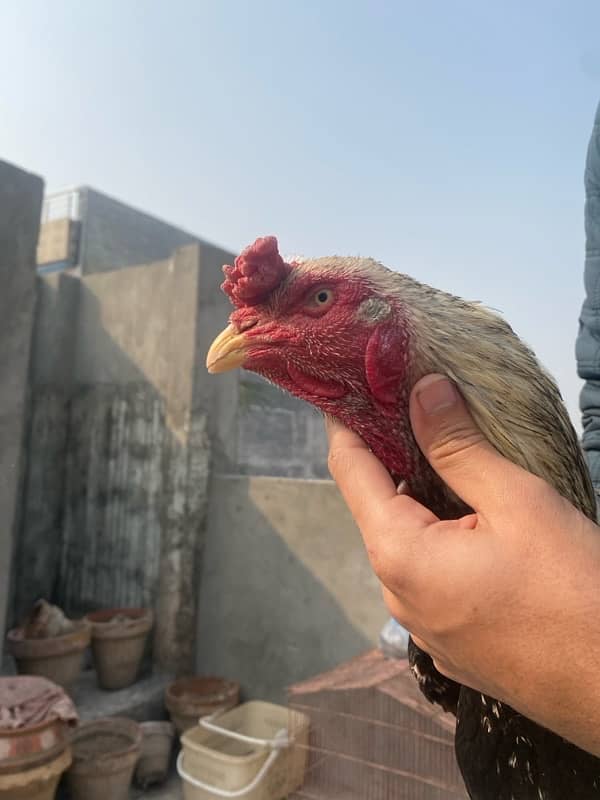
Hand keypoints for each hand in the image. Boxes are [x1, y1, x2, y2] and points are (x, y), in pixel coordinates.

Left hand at [326, 374, 599, 754]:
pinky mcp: (451, 642)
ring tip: (455, 460)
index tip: (351, 384)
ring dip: (423, 500)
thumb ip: (460, 447)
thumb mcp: (518, 503)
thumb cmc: (574, 595)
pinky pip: (431, 577)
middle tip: (419, 408)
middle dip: (394, 457)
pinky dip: (442, 540)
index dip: (347, 422)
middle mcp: (398, 594)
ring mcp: (423, 626)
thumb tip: (422, 392)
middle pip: (378, 506)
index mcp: (400, 554)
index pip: (349, 468)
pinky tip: (478, 525)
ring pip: (408, 542)